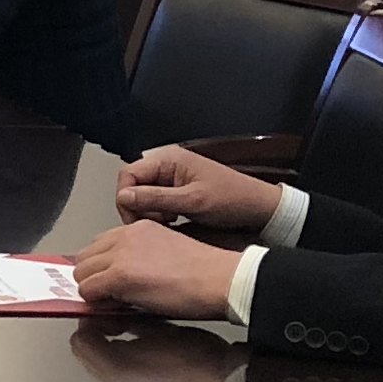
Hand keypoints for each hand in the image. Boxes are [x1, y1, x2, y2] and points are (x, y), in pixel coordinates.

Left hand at [68, 220, 243, 319]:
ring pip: (81, 272)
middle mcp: (126, 236)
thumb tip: (119, 279)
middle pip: (85, 256)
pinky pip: (88, 290)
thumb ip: (140, 259)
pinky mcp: (120, 274)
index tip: (108, 280)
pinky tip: (114, 306)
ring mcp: (121, 254)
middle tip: (108, 293)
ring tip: (113, 300)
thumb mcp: (167, 254)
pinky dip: (95, 301)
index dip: (102, 266)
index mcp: (139, 228)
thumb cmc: (206, 273)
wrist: (222, 279)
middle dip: (92, 276)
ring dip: (93, 288)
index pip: (101, 244)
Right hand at [110, 146, 283, 233]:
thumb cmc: (233, 200)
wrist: (258, 209)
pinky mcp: (177, 191)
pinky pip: (155, 202)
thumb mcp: (192, 201)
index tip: (135, 218)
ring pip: (143, 196)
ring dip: (149, 212)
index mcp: (169, 159)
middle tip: (154, 222)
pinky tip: (172, 221)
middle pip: (133, 185)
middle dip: (138, 206)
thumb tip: (124, 197)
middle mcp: (168, 165)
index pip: (128, 174)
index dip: (126, 198)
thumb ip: (155, 198)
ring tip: (168, 221)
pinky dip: (158, 214)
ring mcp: (172, 179)